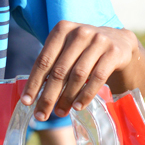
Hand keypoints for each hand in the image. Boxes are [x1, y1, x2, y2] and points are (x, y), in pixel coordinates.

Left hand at [21, 21, 139, 119]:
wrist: (119, 41)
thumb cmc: (83, 49)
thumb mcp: (66, 49)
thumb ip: (52, 65)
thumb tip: (33, 95)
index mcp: (62, 29)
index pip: (43, 61)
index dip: (33, 83)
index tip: (26, 102)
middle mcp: (79, 33)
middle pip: (59, 70)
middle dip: (48, 96)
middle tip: (41, 115)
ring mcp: (98, 41)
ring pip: (77, 75)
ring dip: (66, 98)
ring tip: (59, 113)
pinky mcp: (114, 52)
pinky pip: (97, 78)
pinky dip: (86, 94)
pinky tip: (77, 106)